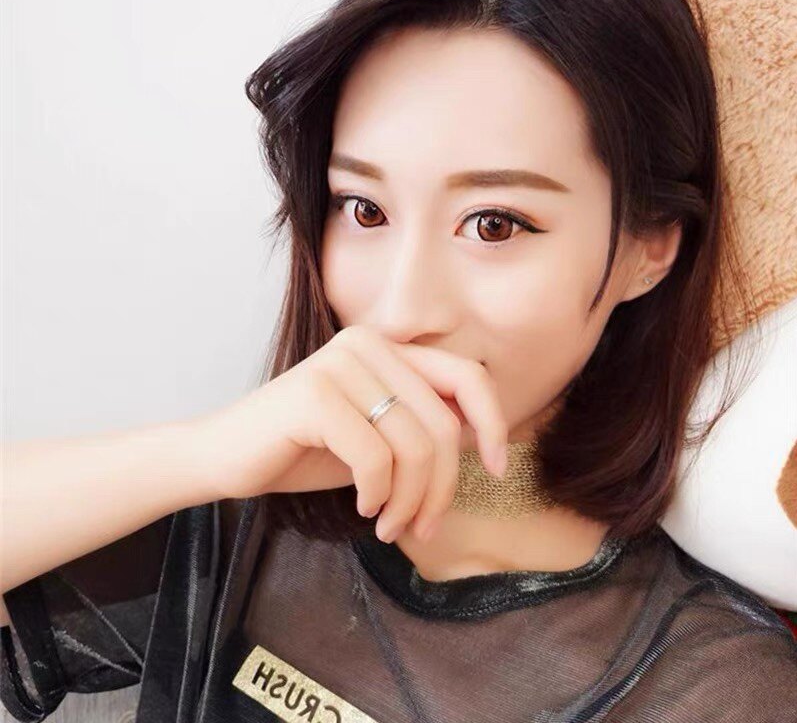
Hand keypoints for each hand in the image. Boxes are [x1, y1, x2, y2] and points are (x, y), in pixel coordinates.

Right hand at [192, 324, 507, 542]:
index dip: (493, 421)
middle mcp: (368, 344)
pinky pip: (375, 457)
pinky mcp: (315, 394)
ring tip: (388, 524)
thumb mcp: (379, 436)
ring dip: (409, 501)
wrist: (226, 457)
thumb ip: (424, 426)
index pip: (468, 375)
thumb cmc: (306, 449)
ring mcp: (340, 363)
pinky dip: (377, 494)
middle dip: (441, 488)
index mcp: (388, 347)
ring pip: (415, 445)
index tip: (497, 467)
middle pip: (443, 424)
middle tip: (421, 526)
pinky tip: (361, 505)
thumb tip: (485, 440)